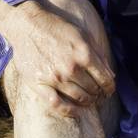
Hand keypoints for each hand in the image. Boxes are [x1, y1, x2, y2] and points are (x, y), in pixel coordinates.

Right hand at [4, 0, 115, 116]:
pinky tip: (76, 112)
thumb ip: (98, 54)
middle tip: (98, 94)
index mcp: (84, 53)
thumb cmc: (56, 28)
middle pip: (93, 89)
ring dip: (88, 101)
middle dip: (99, 93)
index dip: (110, 87)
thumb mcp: (82, 35)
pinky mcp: (40, 84)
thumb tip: (110, 74)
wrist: (27, 25)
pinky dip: (70, 111)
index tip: (109, 89)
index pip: (105, 79)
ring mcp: (55, 77)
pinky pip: (57, 105)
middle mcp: (71, 67)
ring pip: (79, 98)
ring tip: (89, 100)